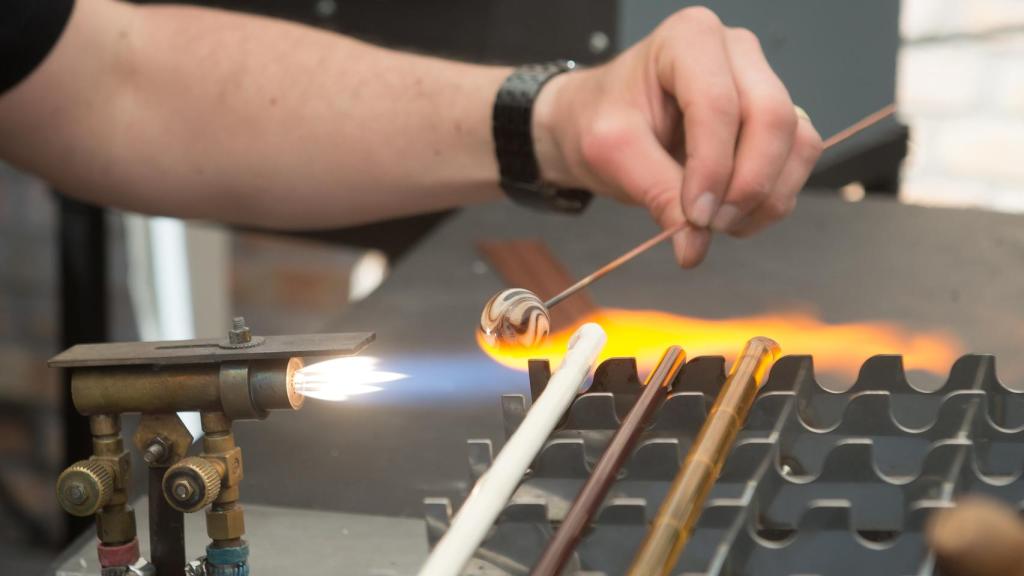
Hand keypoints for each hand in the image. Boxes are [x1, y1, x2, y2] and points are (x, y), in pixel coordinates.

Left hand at [532, 7, 822, 266]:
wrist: (601, 122)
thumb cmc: (602, 120)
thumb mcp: (613, 154)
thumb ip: (657, 194)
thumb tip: (694, 246)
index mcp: (689, 38)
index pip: (718, 104)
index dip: (712, 168)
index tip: (695, 218)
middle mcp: (737, 52)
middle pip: (772, 119)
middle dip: (746, 185)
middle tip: (709, 225)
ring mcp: (762, 82)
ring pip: (796, 142)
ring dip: (765, 197)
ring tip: (718, 225)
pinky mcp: (775, 119)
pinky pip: (797, 160)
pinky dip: (772, 199)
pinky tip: (734, 217)